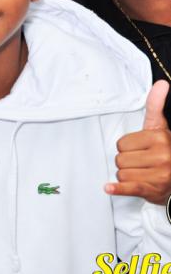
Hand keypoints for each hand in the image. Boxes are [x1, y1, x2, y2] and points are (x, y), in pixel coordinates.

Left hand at [106, 80, 170, 203]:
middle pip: (120, 158)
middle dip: (127, 162)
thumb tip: (161, 83)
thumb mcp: (159, 126)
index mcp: (160, 137)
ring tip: (144, 174)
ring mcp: (159, 174)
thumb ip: (155, 105)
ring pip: (121, 173)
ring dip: (128, 175)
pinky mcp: (153, 189)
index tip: (140, 149)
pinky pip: (129, 187)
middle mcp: (162, 155)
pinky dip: (118, 189)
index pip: (122, 143)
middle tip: (143, 164)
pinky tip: (108, 188)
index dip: (128, 148)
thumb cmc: (164, 151)